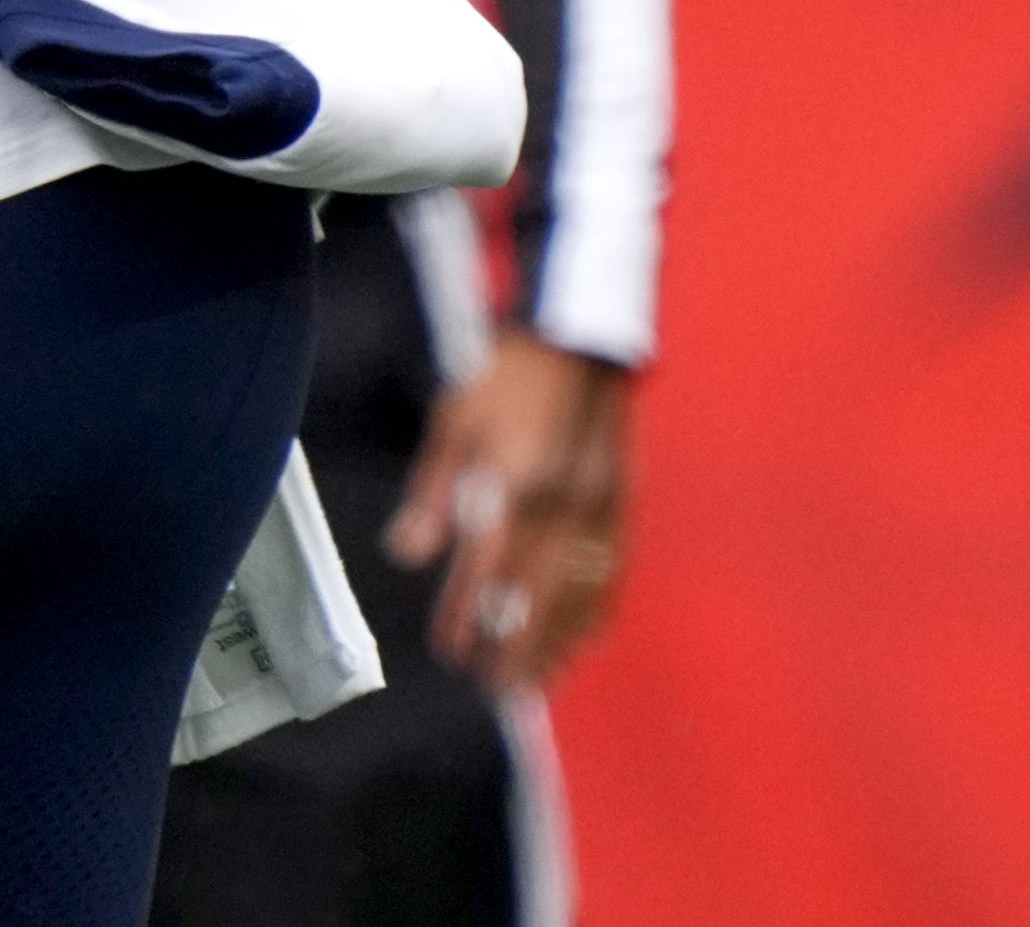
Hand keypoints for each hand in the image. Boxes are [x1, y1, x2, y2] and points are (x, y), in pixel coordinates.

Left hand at [385, 327, 635, 694]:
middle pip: (540, 597)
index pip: (487, 570)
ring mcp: (599, 505)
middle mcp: (562, 504)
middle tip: (502, 695)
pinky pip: (612, 569)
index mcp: (515, 483)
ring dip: (559, 642)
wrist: (581, 333)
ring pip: (581, 592)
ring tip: (539, 681)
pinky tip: (584, 633)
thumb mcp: (454, 420)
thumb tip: (407, 552)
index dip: (469, 615)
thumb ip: (432, 491)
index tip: (453, 653)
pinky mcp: (622, 499)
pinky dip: (597, 607)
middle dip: (519, 651)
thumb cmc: (508, 372)